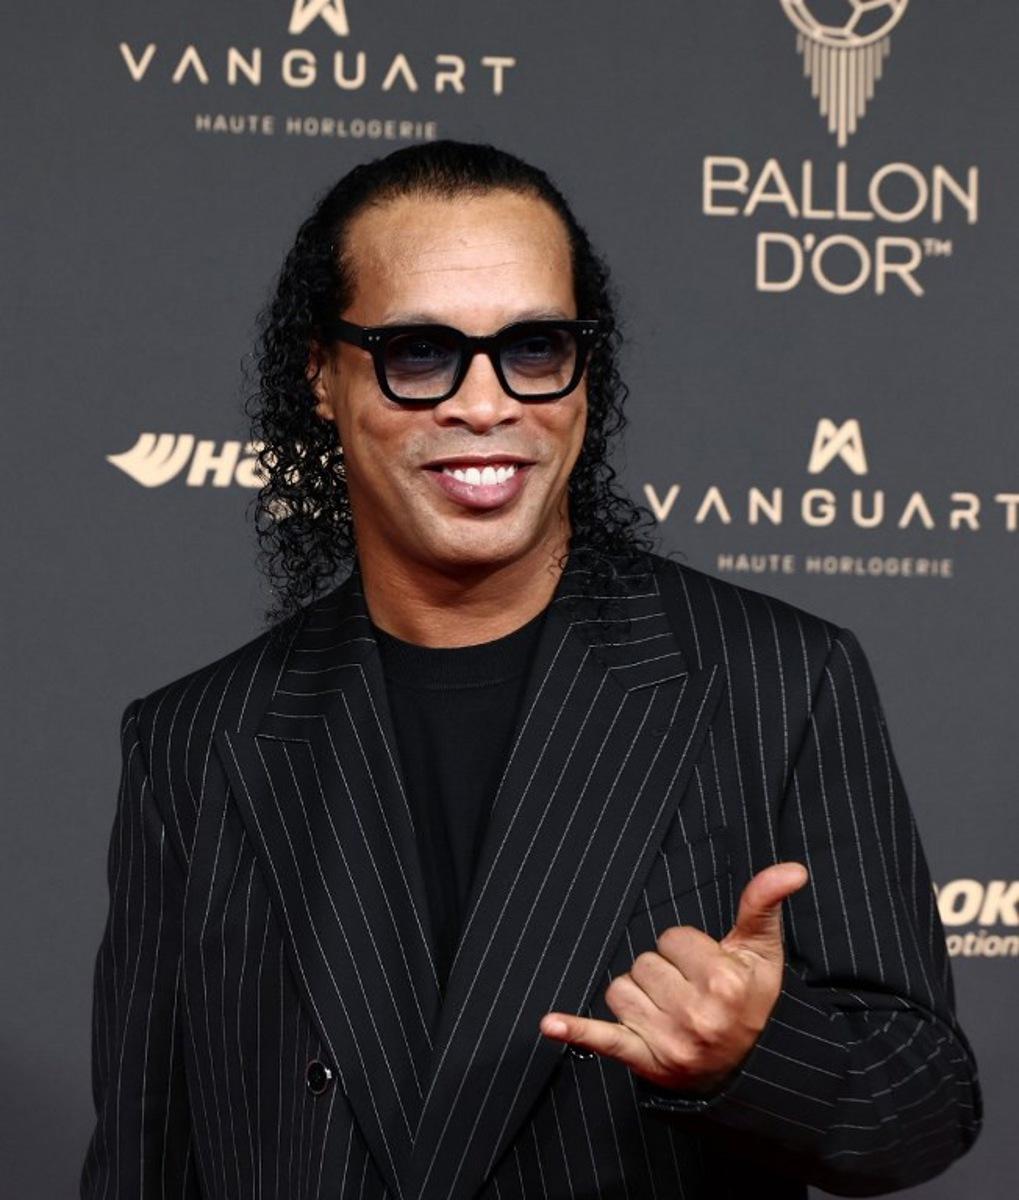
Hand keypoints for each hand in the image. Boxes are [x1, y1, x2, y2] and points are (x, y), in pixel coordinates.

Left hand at [539, 862, 808, 1092]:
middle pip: (645, 962)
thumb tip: (793, 869)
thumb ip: (764, 903)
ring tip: (673, 1012)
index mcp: (724, 981)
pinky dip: (576, 1030)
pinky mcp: (644, 1059)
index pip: (673, 938)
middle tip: (692, 994)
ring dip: (639, 996)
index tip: (707, 969)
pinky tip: (550, 1023)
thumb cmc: (751, 999)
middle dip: (665, 972)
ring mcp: (669, 1040)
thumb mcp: (762, 951)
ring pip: (620, 988)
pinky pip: (602, 1039)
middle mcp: (697, 1014)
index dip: (687, 949)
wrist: (748, 1069)